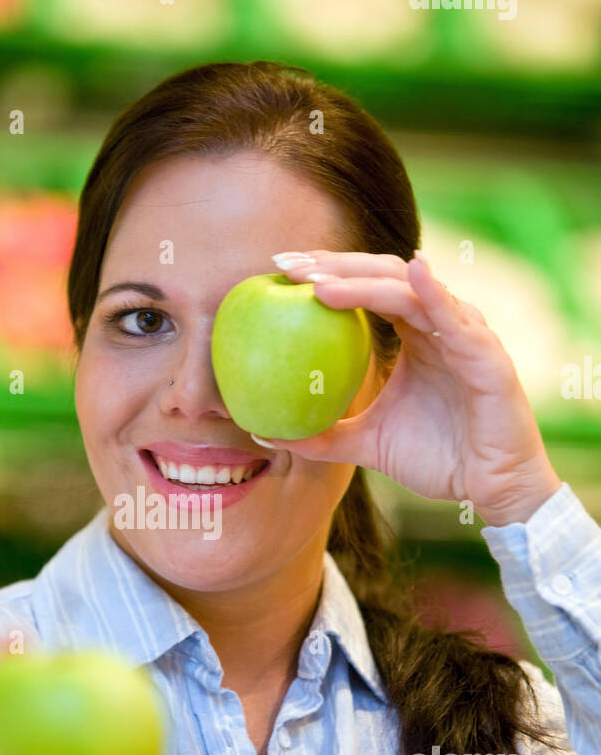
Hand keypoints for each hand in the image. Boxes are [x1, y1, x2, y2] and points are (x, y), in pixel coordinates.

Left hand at [264, 249, 560, 526]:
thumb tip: (265, 433)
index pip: (366, 286)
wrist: (490, 490)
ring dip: (365, 282)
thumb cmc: (438, 459)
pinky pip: (460, 322)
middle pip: (384, 275)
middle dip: (335, 265)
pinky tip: (415, 273)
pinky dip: (437, 294)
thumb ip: (322, 436)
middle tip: (288, 265)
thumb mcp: (366, 443)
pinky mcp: (489, 358)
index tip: (280, 269)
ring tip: (320, 282)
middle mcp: (439, 324)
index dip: (326, 272)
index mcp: (415, 332)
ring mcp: (466, 336)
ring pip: (413, 292)